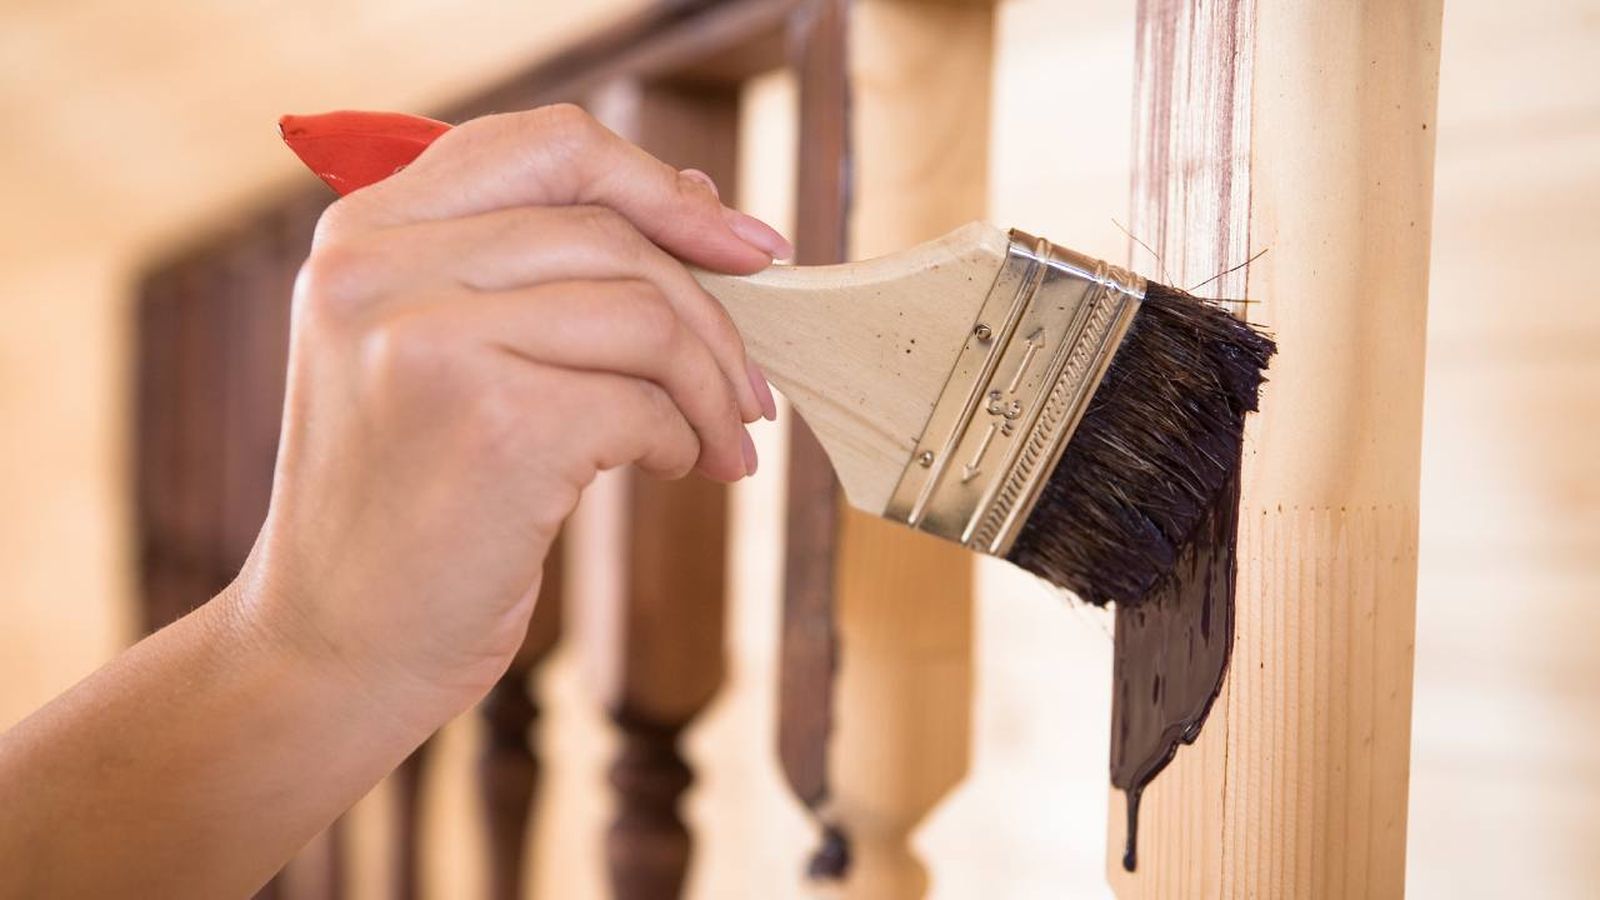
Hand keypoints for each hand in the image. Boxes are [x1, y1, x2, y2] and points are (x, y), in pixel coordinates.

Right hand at [237, 104, 788, 729]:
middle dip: (711, 312)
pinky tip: (677, 471)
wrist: (329, 651)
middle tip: (749, 386)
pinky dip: (683, 440)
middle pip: (612, 232)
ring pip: (644, 313)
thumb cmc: (405, 506)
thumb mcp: (431, 356)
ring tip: (721, 442)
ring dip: (712, 386)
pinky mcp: (492, 421)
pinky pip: (643, 402)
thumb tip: (701, 203)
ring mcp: (428, 340)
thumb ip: (535, 270)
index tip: (740, 242)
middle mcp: (379, 268)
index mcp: (364, 233)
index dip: (659, 184)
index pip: (547, 146)